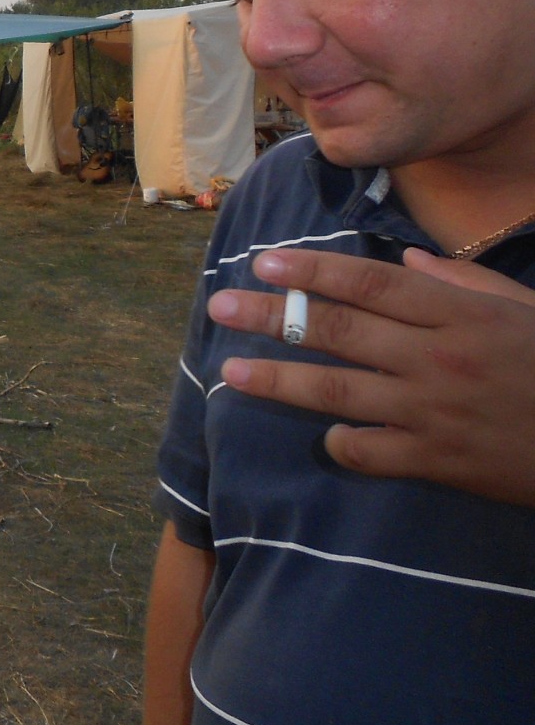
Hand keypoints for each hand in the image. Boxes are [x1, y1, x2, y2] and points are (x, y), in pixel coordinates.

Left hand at [206, 246, 534, 505]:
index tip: (262, 262)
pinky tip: (324, 436)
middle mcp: (437, 357)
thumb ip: (463, 284)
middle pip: (337, 329)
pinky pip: (369, 452)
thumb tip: (407, 263)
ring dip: (278, 379)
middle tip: (219, 305)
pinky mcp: (439, 462)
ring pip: (337, 390)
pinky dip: (341, 444)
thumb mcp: (525, 309)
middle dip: (272, 315)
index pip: (368, 281)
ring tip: (231, 371)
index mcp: (458, 313)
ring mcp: (433, 411)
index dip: (311, 269)